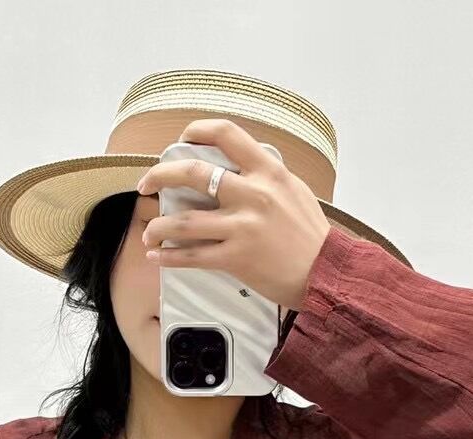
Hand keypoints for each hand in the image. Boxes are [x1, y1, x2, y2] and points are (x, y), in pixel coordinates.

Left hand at [135, 116, 330, 312]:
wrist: (325, 273)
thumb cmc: (311, 234)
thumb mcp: (294, 190)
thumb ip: (265, 176)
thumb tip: (238, 168)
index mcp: (268, 170)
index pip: (226, 134)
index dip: (196, 131)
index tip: (181, 140)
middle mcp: (252, 194)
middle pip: (192, 173)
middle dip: (160, 175)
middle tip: (146, 184)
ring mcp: (242, 227)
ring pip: (185, 221)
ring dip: (159, 227)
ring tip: (148, 232)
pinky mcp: (237, 259)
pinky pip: (194, 256)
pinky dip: (170, 258)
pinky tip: (157, 257)